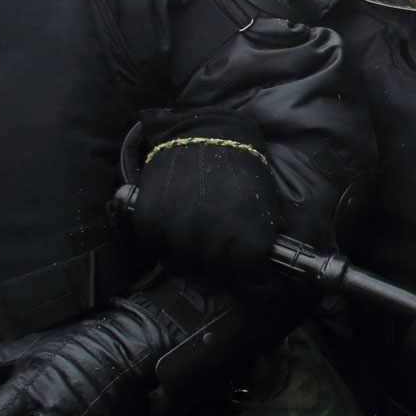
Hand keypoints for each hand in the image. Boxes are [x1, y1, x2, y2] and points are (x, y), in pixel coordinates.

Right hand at [129, 109, 284, 280]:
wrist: (207, 134)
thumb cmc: (241, 172)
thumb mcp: (265, 207)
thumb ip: (261, 242)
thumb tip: (260, 274)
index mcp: (248, 234)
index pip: (248, 278)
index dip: (252, 280)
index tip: (253, 279)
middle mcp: (212, 235)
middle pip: (214, 274)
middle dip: (221, 268)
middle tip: (222, 256)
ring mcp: (179, 228)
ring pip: (182, 265)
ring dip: (190, 257)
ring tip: (198, 241)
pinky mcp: (150, 218)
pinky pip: (155, 247)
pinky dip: (163, 243)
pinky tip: (175, 230)